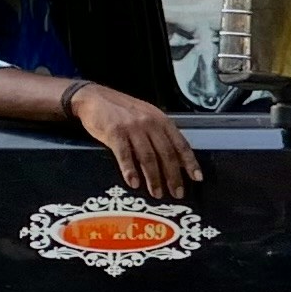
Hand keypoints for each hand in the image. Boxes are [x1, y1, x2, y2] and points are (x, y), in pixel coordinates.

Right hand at [69, 81, 203, 198]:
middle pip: (166, 154)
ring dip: (154, 179)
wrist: (93, 98)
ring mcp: (132, 128)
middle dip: (174, 176)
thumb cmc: (121, 110)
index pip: (180, 143)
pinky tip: (134, 183)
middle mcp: (150, 124)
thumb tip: (174, 158)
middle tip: (178, 193)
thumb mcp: (146, 116)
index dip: (190, 162)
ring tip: (157, 193)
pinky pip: (125, 156)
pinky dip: (130, 171)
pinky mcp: (115, 133)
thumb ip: (159, 133)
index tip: (197, 178)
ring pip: (148, 158)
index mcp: (161, 120)